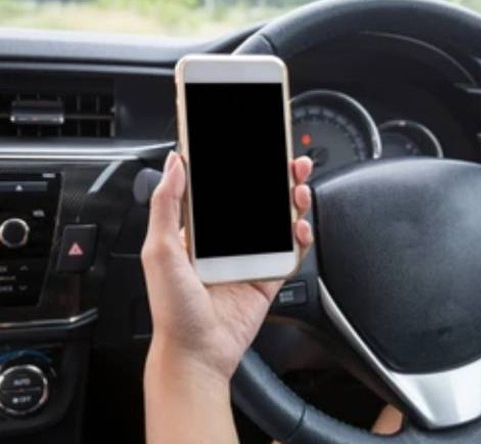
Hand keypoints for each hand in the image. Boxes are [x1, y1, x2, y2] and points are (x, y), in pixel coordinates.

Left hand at [142, 151, 313, 380]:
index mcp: (198, 232)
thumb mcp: (159, 250)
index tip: (252, 150)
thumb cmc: (173, 308)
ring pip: (276, 221)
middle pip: (256, 201)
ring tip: (299, 187)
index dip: (239, 168)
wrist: (197, 352)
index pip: (222, 190)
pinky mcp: (266, 277)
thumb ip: (166, 204)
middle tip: (287, 161)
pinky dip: (298, 236)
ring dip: (290, 200)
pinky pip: (289, 251)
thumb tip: (174, 163)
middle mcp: (224, 242)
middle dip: (274, 178)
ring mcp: (248, 259)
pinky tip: (299, 226)